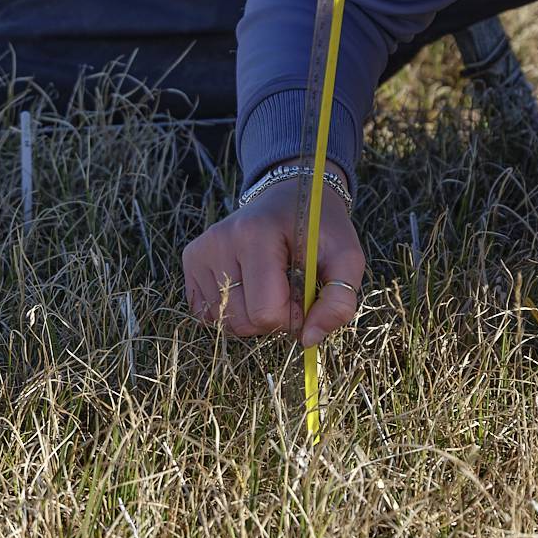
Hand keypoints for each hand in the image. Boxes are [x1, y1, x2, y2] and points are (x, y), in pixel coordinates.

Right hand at [181, 164, 364, 346]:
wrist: (289, 196)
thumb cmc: (319, 229)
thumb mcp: (346, 257)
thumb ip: (339, 300)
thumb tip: (309, 340)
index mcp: (256, 234)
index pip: (266, 312)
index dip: (292, 317)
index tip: (304, 295)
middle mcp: (219, 240)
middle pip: (243, 321)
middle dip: (272, 319)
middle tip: (287, 291)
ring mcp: (200, 250)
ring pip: (223, 321)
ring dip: (252, 317)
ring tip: (268, 287)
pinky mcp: (191, 259)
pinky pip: (206, 313)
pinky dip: (231, 311)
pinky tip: (247, 288)